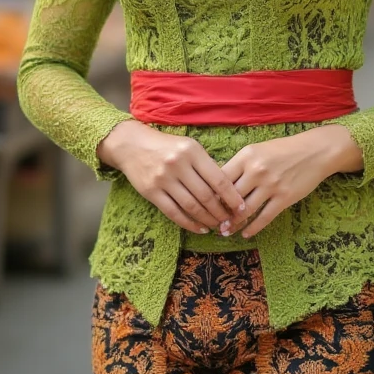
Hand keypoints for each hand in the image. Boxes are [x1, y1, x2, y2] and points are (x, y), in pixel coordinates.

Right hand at [97, 121, 245, 233]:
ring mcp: (163, 179)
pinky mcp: (151, 192)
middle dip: (221, 212)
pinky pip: (174, 213)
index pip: (218, 179)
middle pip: (206, 196)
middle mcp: (178, 165)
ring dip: (207, 220)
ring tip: (217, 225)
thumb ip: (206, 165)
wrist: (132, 145)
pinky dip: (189, 223)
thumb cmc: (167, 146)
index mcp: (192, 151)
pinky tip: (200, 228)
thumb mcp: (189, 147)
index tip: (241, 208)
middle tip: (230, 221)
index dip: (232, 197)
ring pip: (191, 206)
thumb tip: (227, 190)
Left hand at [219, 125, 358, 237]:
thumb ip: (240, 165)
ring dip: (233, 223)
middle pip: (230, 197)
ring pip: (245, 210)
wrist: (315, 151)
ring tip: (225, 231)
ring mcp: (271, 185)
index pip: (221, 178)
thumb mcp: (258, 150)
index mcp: (247, 156)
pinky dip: (253, 228)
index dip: (211, 193)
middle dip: (219, 212)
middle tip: (212, 221)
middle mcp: (257, 170)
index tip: (205, 203)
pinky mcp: (284, 198)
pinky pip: (264, 217)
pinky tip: (245, 233)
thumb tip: (218, 184)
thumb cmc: (283, 150)